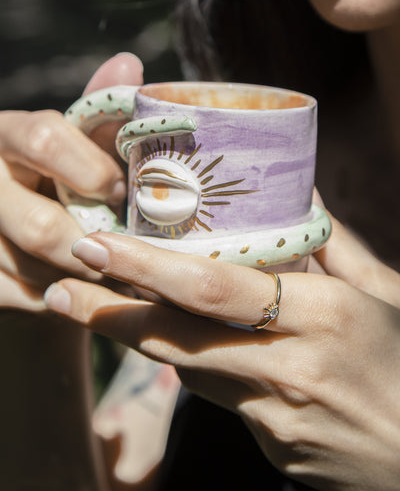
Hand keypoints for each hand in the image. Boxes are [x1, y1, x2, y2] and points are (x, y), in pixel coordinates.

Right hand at [0, 52, 142, 311]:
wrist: (21, 226)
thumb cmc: (63, 177)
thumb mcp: (79, 142)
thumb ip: (99, 113)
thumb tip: (127, 63)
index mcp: (8, 134)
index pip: (46, 140)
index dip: (93, 172)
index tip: (121, 192)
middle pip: (39, 226)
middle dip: (91, 244)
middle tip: (124, 251)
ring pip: (32, 269)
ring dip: (80, 276)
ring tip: (111, 271)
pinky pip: (20, 296)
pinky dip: (58, 298)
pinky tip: (78, 286)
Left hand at [44, 213, 399, 490]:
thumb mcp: (388, 294)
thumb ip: (335, 244)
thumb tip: (300, 194)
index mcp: (325, 317)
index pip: (217, 289)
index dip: (149, 267)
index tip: (99, 246)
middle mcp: (291, 369)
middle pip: (179, 337)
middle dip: (111, 311)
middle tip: (62, 283)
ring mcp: (276, 417)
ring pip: (189, 369)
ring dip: (141, 336)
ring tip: (95, 305)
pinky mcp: (271, 446)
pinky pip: (217, 397)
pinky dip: (192, 364)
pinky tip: (182, 341)